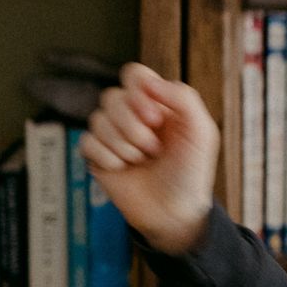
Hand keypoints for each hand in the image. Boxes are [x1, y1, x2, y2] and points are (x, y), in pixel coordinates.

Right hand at [79, 62, 220, 256]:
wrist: (174, 211)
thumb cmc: (190, 171)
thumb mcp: (200, 131)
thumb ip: (182, 98)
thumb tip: (147, 81)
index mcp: (157, 103)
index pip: (134, 75)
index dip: (139, 92)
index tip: (156, 117)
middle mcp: (133, 115)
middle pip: (112, 97)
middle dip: (133, 125)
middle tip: (154, 148)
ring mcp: (113, 135)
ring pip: (97, 119)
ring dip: (123, 144)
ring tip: (142, 160)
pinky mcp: (97, 155)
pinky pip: (86, 141)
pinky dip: (107, 157)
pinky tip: (123, 168)